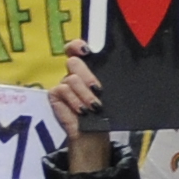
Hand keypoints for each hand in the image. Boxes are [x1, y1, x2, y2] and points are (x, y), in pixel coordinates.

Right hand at [49, 51, 111, 171]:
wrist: (95, 132)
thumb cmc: (105, 112)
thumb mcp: (111, 95)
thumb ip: (111, 81)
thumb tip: (123, 70)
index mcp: (89, 70)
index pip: (78, 50)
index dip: (78, 46)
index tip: (86, 50)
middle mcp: (74, 74)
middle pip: (73, 62)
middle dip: (87, 75)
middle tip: (98, 89)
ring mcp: (63, 84)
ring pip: (71, 78)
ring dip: (84, 93)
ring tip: (95, 106)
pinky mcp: (55, 95)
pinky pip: (62, 90)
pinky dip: (75, 101)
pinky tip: (82, 110)